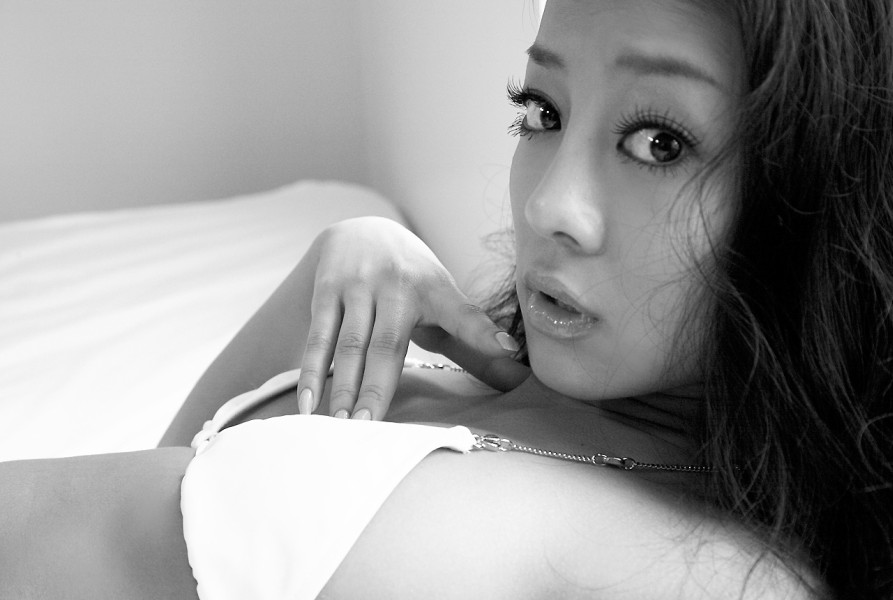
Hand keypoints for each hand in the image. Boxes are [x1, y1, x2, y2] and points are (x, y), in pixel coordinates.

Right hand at [296, 217, 528, 419]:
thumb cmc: (414, 279)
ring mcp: (358, 286)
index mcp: (436, 289)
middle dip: (378, 387)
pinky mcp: (326, 289)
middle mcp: (397, 284)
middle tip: (369, 428)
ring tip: (340, 424)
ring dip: (342, 386)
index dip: (484, 333)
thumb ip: (474, 342)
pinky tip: (309, 404)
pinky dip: (311, 371)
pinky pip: (317, 336)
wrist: (363, 229)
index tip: (508, 350)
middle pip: (388, 345)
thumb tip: (519, 380)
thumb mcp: (445, 301)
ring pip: (349, 344)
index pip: (463, 313)